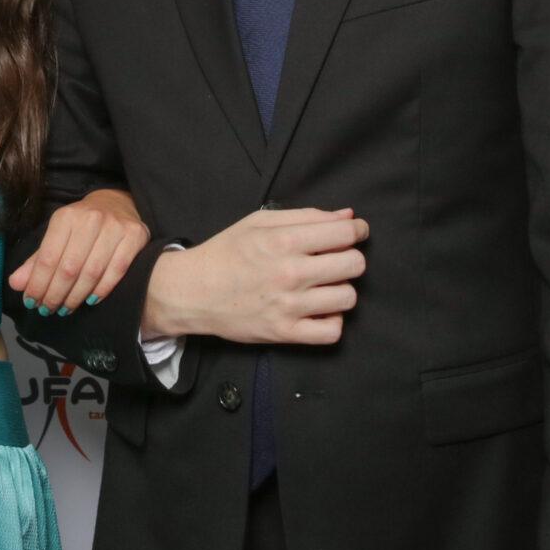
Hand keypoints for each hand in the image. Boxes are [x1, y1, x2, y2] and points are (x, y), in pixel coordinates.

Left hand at [8, 187, 149, 313]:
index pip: (48, 258)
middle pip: (69, 268)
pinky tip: (90, 301)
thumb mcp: (56, 236)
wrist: (117, 203)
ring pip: (92, 272)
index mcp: (65, 217)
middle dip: (56, 294)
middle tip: (49, 310)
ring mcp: (115, 227)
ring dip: (76, 296)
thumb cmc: (81, 225)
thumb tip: (16, 284)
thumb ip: (36, 261)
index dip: (38, 284)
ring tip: (66, 308)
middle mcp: (91, 219)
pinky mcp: (135, 236)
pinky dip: (102, 290)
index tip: (32, 302)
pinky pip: (117, 271)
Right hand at [144, 206, 366, 345]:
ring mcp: (288, 306)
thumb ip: (306, 216)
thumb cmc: (226, 252)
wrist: (192, 291)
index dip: (357, 231)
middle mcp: (290, 273)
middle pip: (354, 265)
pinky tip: (320, 311)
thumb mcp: (259, 222)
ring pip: (348, 298)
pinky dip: (332, 321)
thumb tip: (348, 217)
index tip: (354, 233)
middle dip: (350, 259)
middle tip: (335, 260)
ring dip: (341, 290)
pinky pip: (332, 332)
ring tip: (325, 286)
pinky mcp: (284, 333)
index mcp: (283, 241)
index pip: (345, 234)